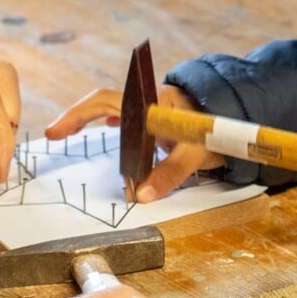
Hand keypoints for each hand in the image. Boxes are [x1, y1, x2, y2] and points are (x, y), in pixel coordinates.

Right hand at [45, 85, 223, 203]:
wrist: (241, 115)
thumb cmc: (218, 129)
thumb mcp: (196, 152)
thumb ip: (170, 172)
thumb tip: (141, 195)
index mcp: (151, 105)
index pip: (106, 102)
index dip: (78, 114)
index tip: (56, 132)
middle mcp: (149, 104)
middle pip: (104, 103)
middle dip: (77, 117)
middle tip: (54, 133)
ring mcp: (154, 110)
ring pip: (116, 112)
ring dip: (93, 120)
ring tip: (70, 132)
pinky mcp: (162, 119)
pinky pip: (131, 119)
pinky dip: (115, 125)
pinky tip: (110, 128)